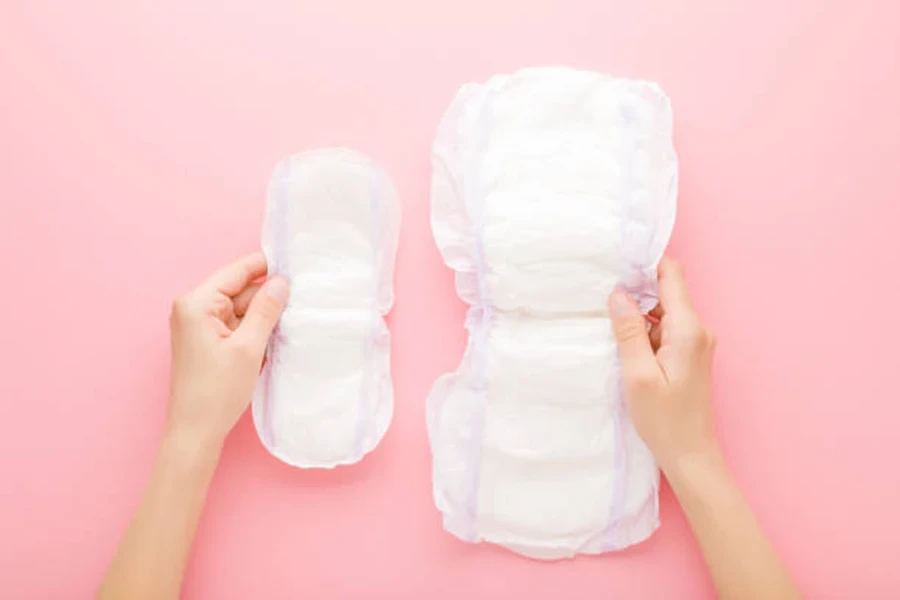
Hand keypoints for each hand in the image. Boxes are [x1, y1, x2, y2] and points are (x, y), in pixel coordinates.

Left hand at [166, 252, 288, 453]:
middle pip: (240, 290)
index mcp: (197, 303)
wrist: (196, 431)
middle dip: (268, 295)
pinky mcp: (208, 341)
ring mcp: (200, 325)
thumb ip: (266, 310)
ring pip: (241, 308)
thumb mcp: (249, 347)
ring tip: (293, 320)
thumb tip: (281, 282)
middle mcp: (194, 309)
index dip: (266, 265)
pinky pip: (237, 324)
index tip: (295, 262)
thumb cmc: (217, 391)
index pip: (237, 271)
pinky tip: (276, 337)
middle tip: (303, 298)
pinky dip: (256, 329)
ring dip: (264, 315)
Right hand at [608, 257, 718, 474]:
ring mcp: (695, 343)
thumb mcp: (637, 375)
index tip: (617, 259)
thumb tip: (618, 294)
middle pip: (667, 291)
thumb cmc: (664, 420)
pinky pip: (665, 330)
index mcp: (688, 329)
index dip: (646, 262)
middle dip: (636, 287)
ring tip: (606, 317)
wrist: (691, 455)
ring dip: (638, 312)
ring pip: (663, 311)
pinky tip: (623, 341)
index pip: (671, 275)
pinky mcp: (689, 355)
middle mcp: (697, 330)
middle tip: (601, 289)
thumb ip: (629, 331)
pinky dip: (645, 330)